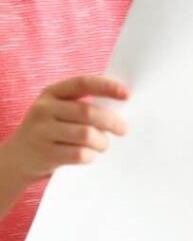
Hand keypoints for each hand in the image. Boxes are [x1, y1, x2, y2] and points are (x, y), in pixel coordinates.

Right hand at [2, 76, 128, 180]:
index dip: (107, 87)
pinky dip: (90, 155)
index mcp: (52, 92)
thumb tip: (122, 104)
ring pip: (86, 134)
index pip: (83, 83)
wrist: (17, 158)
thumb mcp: (59, 109)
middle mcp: (44, 109)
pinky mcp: (44, 154)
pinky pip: (78, 154)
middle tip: (123, 129)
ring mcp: (42, 132)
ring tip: (103, 145)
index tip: (127, 94)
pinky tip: (90, 155)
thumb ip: (82, 104)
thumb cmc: (51, 129)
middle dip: (112, 121)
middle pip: (88, 112)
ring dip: (102, 141)